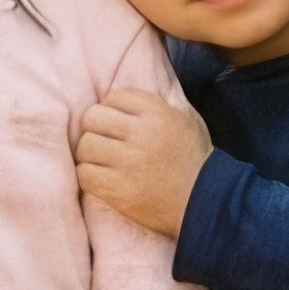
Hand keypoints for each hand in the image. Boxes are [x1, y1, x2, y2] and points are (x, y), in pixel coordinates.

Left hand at [73, 87, 213, 238]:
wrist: (203, 203)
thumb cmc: (194, 160)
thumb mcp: (185, 119)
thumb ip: (161, 102)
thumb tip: (132, 87)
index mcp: (157, 113)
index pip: (115, 96)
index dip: (111, 107)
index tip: (116, 122)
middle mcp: (141, 134)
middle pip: (93, 118)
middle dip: (94, 128)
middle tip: (103, 140)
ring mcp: (128, 163)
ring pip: (85, 146)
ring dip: (89, 153)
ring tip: (100, 160)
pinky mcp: (118, 190)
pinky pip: (85, 174)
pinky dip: (88, 175)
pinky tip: (100, 178)